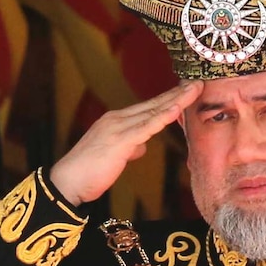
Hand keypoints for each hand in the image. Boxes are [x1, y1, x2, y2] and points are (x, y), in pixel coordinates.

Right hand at [50, 81, 202, 205]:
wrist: (67, 182)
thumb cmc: (89, 171)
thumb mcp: (115, 155)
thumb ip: (130, 147)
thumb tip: (142, 146)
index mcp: (116, 121)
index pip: (148, 107)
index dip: (169, 99)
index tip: (186, 91)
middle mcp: (117, 119)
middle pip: (154, 104)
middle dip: (177, 93)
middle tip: (198, 83)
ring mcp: (118, 128)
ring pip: (153, 111)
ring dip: (176, 100)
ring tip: (194, 90)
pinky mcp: (119, 141)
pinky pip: (146, 127)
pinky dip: (162, 117)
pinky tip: (175, 108)